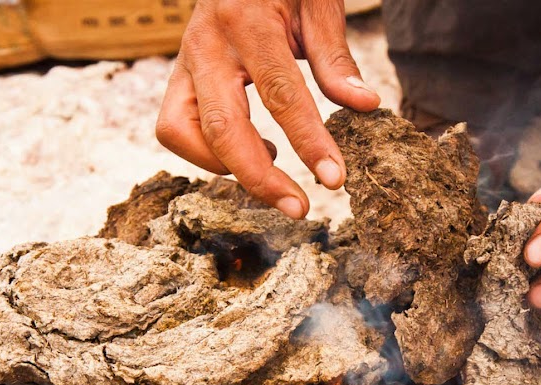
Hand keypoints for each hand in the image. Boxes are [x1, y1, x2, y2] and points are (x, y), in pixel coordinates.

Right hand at [156, 0, 380, 217]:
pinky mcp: (178, 77)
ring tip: (272, 167)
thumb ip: (335, 58)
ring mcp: (184, 61)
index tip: (334, 179)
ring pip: (182, 132)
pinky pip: (176, 128)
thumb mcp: (318, 3)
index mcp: (245, 19)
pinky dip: (209, 153)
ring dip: (225, 166)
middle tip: (299, 208)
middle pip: (222, 127)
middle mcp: (205, 43)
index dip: (309, 141)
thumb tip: (364, 106)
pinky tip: (254, 148)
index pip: (280, 93)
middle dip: (260, 178)